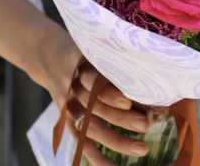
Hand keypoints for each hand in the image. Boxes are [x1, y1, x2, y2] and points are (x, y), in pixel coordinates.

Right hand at [32, 28, 149, 165]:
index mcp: (80, 65)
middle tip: (147, 125)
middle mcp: (73, 87)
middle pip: (97, 107)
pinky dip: (96, 156)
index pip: (94, 81)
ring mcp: (69, 106)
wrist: (47, 55)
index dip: (109, 92)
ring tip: (142, 149)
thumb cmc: (84, 49)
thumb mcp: (95, 46)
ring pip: (92, 128)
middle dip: (122, 119)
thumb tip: (152, 72)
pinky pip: (81, 142)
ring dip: (117, 141)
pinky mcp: (67, 119)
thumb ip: (115, 58)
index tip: (128, 101)